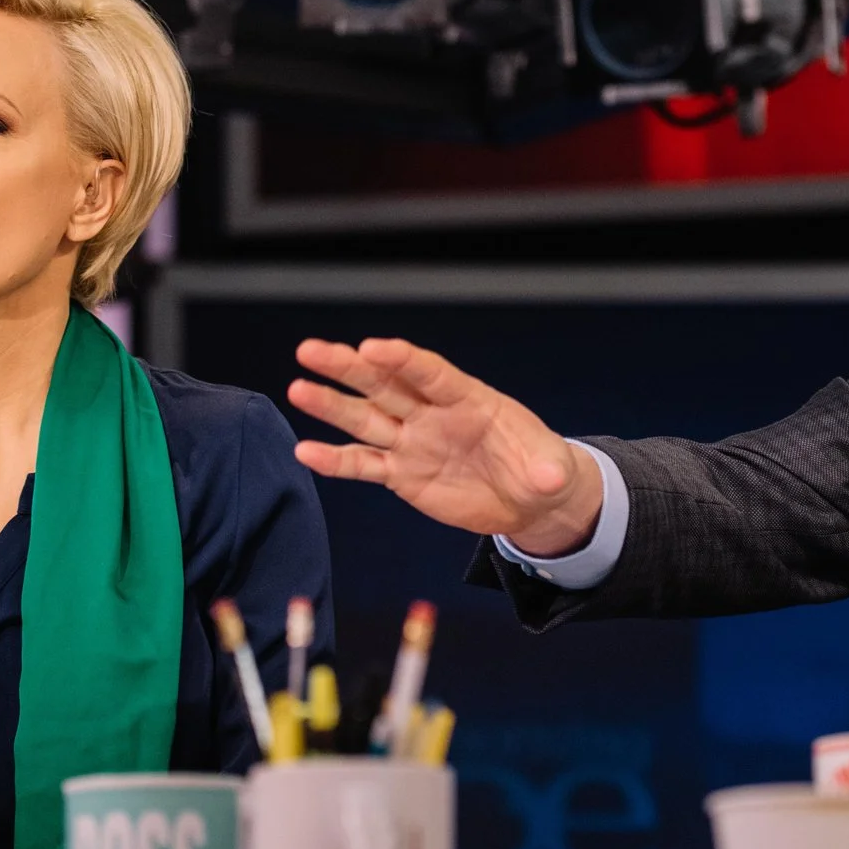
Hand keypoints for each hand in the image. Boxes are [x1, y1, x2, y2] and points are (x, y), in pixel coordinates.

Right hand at [288, 338, 604, 555]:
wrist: (526, 501)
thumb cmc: (540, 471)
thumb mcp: (551, 471)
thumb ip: (547, 470)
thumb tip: (552, 476)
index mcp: (469, 399)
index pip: (430, 373)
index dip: (402, 359)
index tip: (371, 346)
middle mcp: (433, 414)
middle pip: (385, 385)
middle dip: (348, 367)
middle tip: (310, 350)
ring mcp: (413, 441)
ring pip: (366, 419)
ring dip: (331, 405)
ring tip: (296, 388)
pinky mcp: (402, 474)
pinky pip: (364, 464)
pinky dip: (335, 460)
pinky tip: (304, 450)